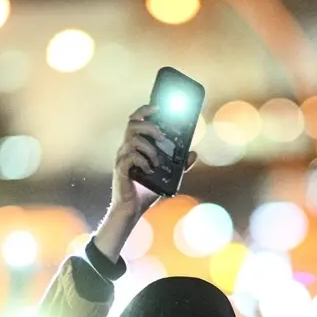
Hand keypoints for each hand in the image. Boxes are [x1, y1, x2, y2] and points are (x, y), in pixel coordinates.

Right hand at [97, 106, 197, 261]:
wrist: (133, 210)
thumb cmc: (146, 191)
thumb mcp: (168, 176)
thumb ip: (180, 165)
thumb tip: (195, 153)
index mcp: (135, 145)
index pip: (135, 119)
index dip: (145, 110)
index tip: (158, 106)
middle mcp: (126, 148)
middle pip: (132, 124)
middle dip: (150, 126)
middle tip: (163, 136)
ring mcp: (122, 158)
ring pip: (133, 139)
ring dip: (150, 147)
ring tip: (157, 161)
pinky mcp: (121, 169)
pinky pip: (131, 157)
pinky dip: (144, 161)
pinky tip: (150, 170)